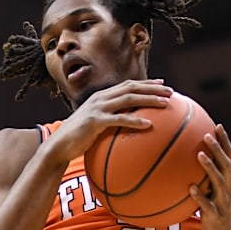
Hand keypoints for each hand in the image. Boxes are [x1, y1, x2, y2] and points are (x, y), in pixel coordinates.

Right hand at [49, 79, 172, 161]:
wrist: (59, 146)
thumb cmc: (79, 139)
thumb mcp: (95, 126)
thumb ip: (110, 121)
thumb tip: (128, 128)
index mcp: (102, 97)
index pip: (128, 84)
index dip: (146, 83)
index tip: (163, 83)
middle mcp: (100, 98)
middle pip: (131, 87)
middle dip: (153, 87)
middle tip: (171, 91)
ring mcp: (97, 108)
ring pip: (128, 99)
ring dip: (149, 99)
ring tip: (165, 103)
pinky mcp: (95, 121)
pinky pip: (119, 119)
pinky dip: (135, 120)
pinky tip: (148, 125)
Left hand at [189, 124, 230, 229]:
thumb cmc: (215, 213)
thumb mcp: (212, 193)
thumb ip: (204, 179)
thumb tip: (188, 163)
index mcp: (227, 182)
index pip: (229, 157)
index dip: (225, 142)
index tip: (218, 125)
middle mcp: (227, 189)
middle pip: (225, 164)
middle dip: (217, 148)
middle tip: (207, 134)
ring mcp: (222, 202)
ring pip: (218, 181)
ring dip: (209, 167)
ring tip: (199, 155)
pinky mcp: (215, 215)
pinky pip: (206, 204)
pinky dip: (199, 196)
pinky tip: (189, 188)